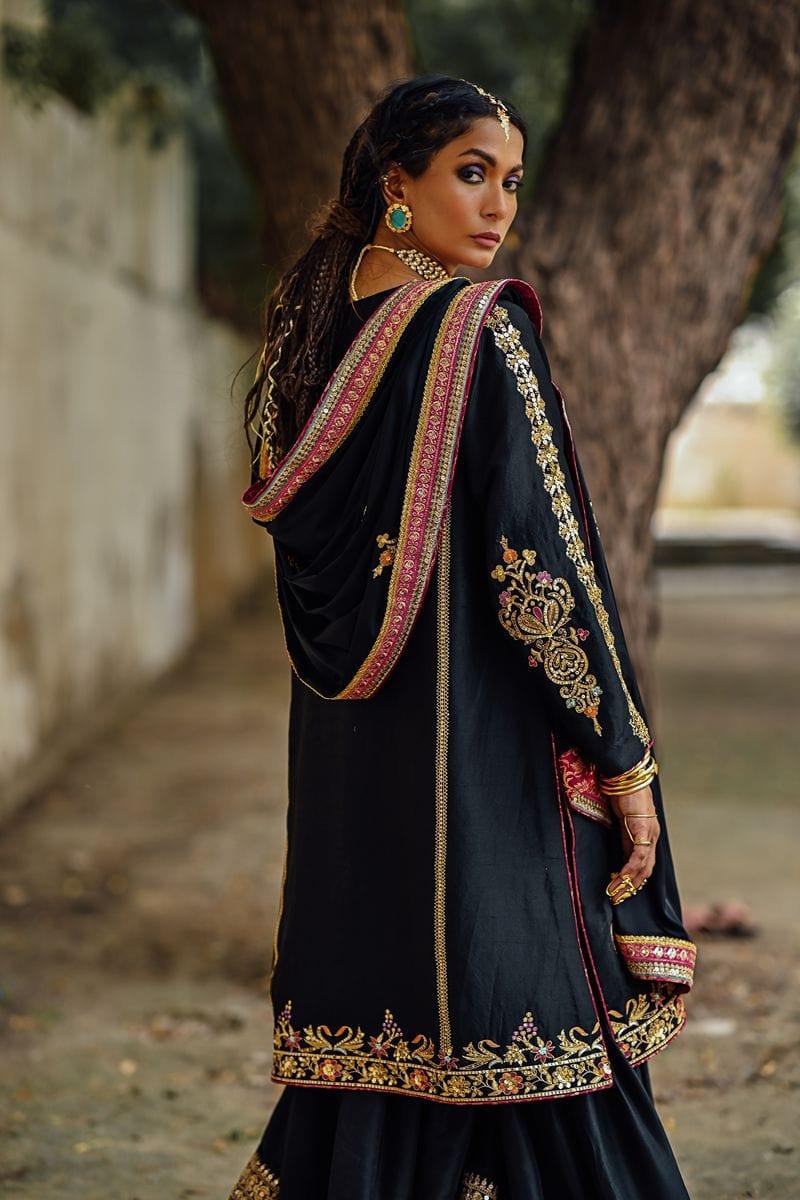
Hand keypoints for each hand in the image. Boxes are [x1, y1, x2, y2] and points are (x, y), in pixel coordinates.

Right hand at [607, 784, 659, 899]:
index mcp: (648, 833)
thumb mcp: (622, 819)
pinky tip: (621, 878)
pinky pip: (638, 855)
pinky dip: (630, 869)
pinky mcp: (642, 830)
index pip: (645, 863)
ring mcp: (649, 833)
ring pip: (643, 866)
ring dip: (629, 882)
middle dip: (632, 886)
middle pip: (646, 869)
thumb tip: (621, 854)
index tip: (623, 890)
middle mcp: (652, 835)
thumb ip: (624, 836)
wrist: (626, 776)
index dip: (635, 878)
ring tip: (616, 892)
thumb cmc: (623, 793)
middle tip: (619, 897)